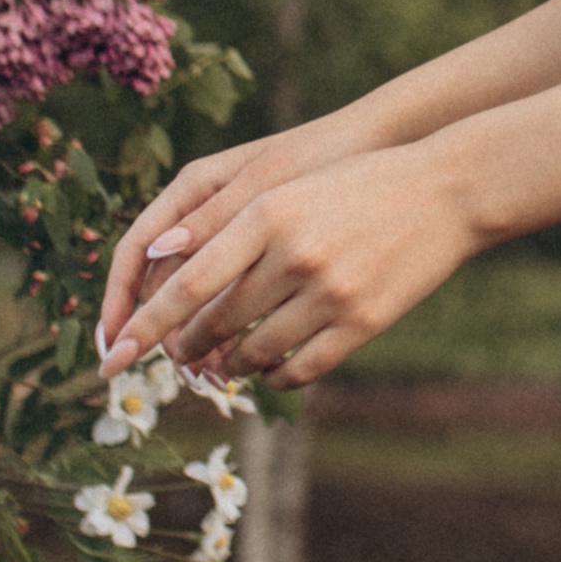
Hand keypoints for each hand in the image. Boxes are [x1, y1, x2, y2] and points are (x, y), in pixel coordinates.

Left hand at [98, 139, 478, 390]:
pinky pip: (299, 369)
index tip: (111, 358)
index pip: (186, 283)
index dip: (142, 325)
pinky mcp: (362, 323)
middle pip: (216, 324)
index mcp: (268, 212)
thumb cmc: (359, 185)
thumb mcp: (291, 191)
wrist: (450, 189)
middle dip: (187, 348)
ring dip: (230, 365)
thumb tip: (160, 261)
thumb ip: (228, 226)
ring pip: (254, 353)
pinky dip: (275, 376)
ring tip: (226, 362)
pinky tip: (272, 368)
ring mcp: (331, 292)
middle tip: (178, 357)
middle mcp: (295, 254)